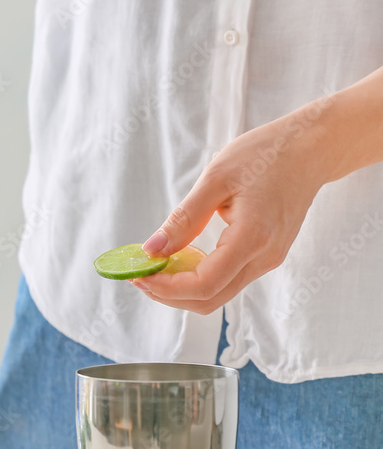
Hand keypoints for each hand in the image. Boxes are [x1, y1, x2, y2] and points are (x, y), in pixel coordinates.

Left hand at [132, 101, 333, 313]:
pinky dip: (199, 277)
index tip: (139, 274)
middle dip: (169, 295)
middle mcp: (264, 258)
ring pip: (218, 293)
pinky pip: (228, 278)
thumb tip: (152, 250)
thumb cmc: (266, 155)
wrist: (310, 149)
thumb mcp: (216, 178)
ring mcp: (268, 259)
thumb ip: (183, 219)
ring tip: (155, 267)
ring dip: (182, 289)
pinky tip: (180, 258)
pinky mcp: (266, 255)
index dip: (166, 288)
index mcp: (253, 238)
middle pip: (209, 299)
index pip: (204, 285)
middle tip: (140, 275)